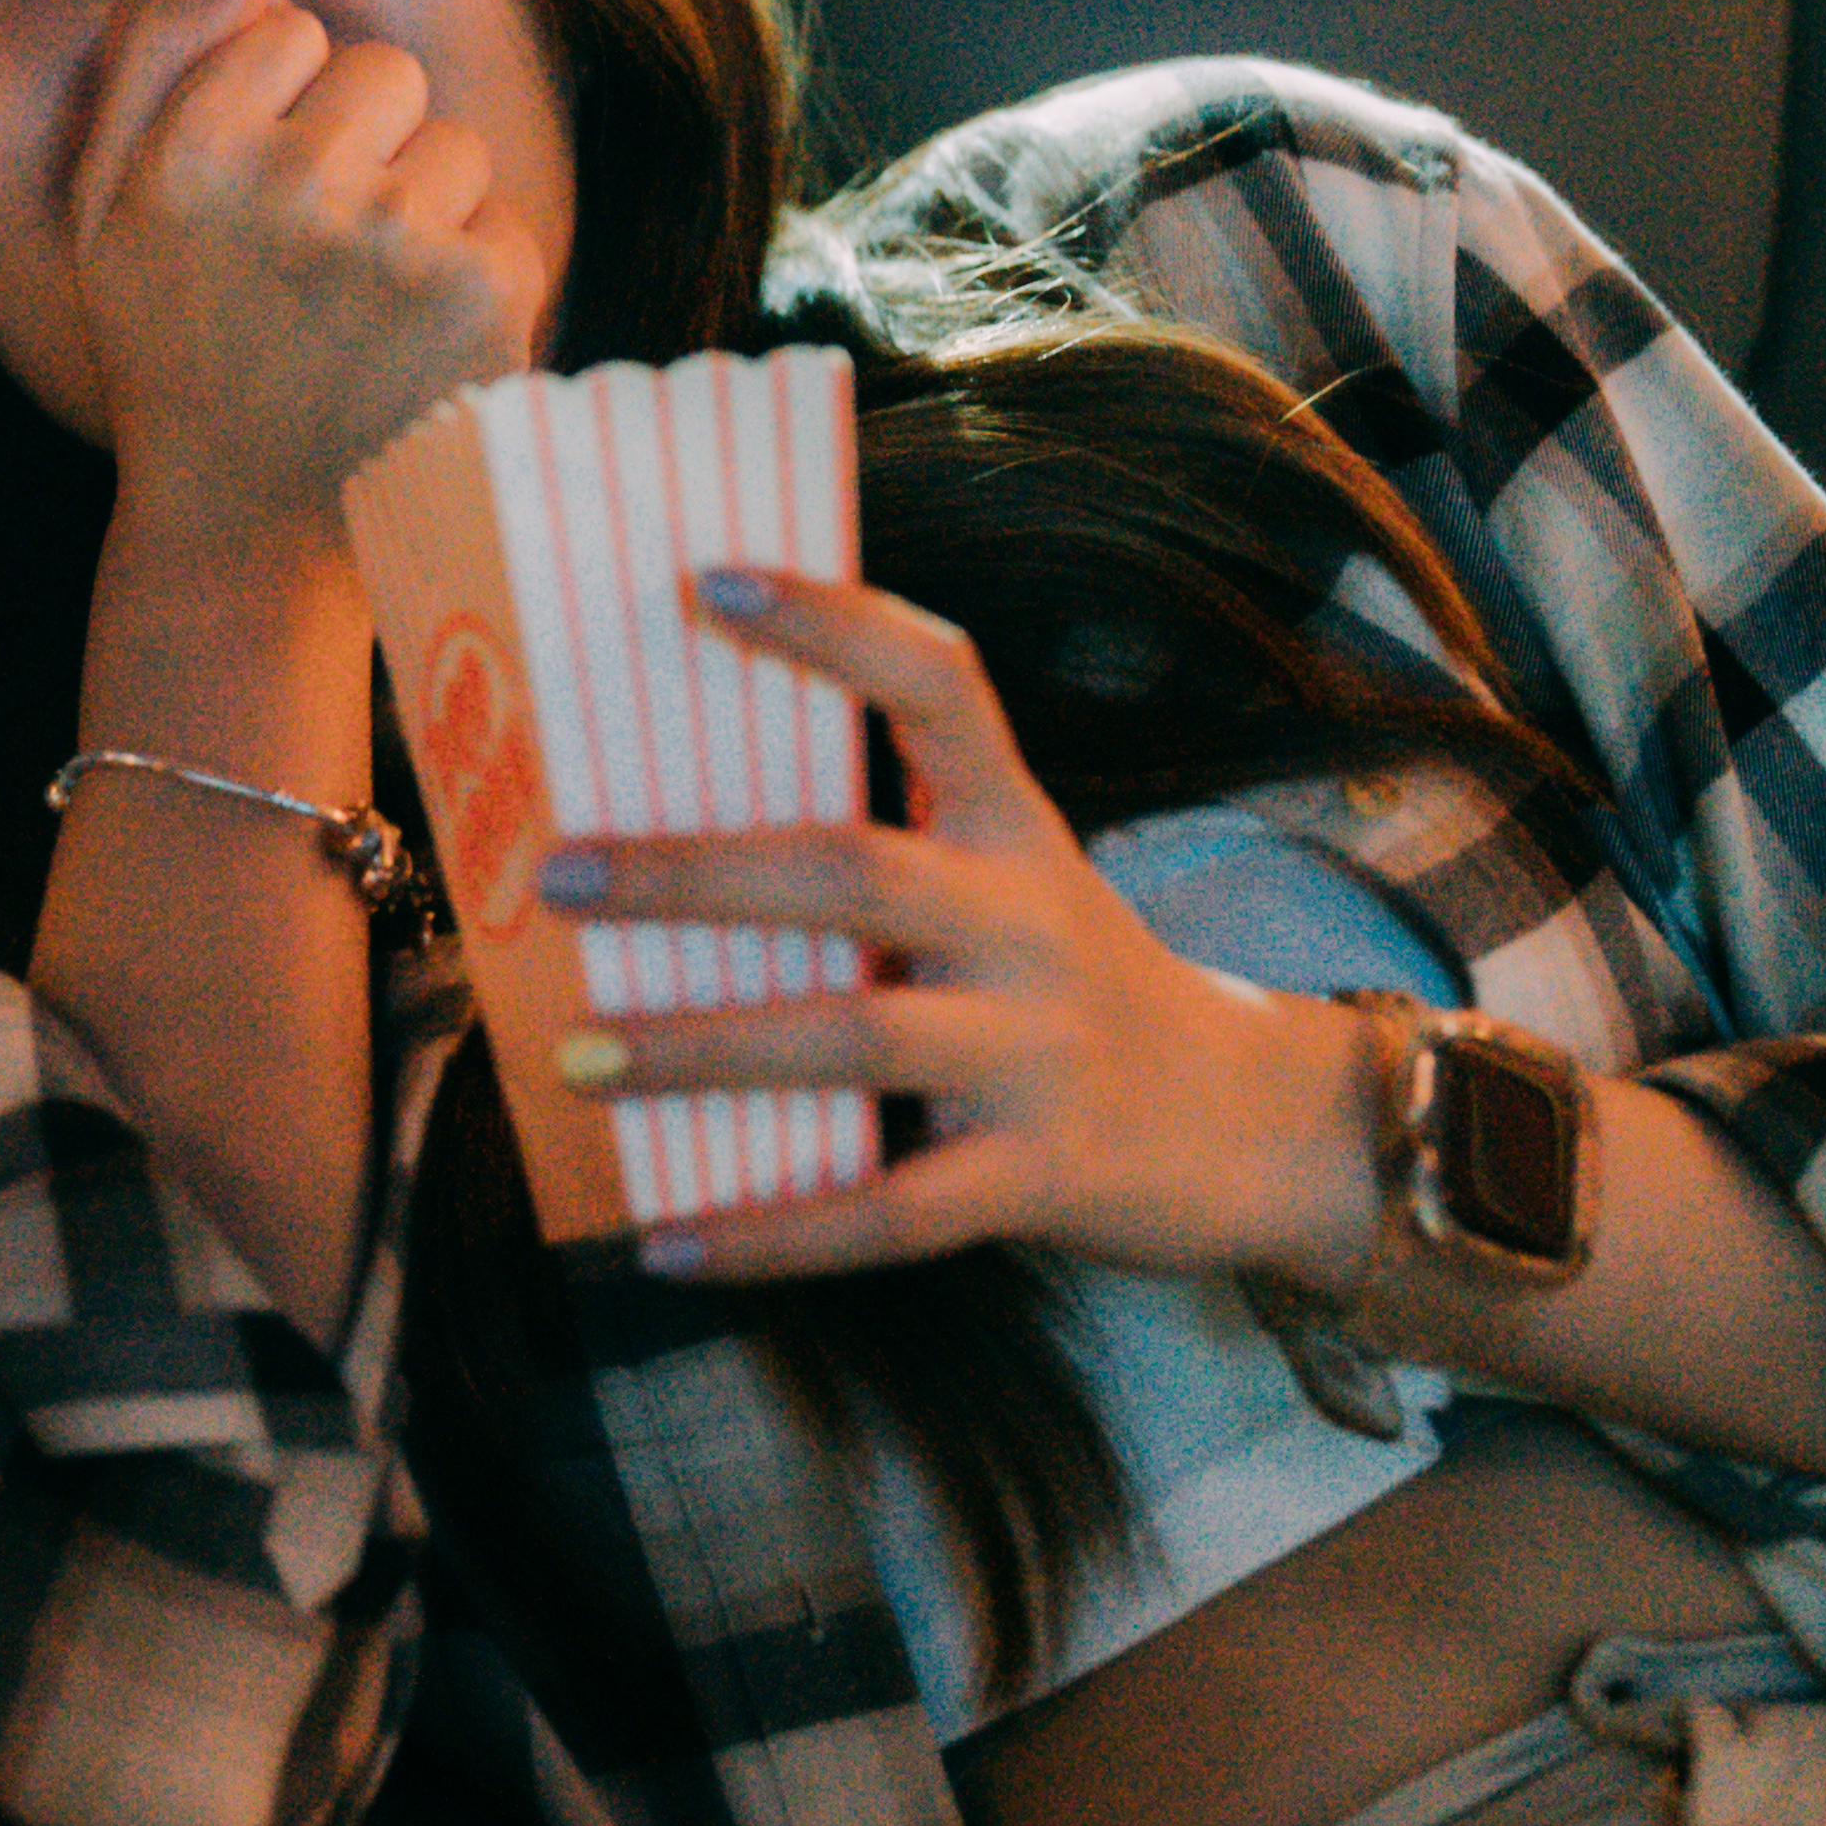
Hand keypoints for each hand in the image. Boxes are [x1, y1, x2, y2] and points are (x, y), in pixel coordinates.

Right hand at [67, 0, 536, 539]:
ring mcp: (395, 242)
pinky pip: (505, 219)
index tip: (252, 194)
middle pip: (384, 72)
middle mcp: (290, 185)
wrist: (249, 525)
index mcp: (189, 153)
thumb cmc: (173, 351)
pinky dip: (473, 275)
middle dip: (362, 146)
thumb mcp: (107, 207)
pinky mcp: (482, 297)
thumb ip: (157, 59)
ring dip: (423, 210)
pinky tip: (413, 341)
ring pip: (454, 144)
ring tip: (364, 305)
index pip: (286, 25)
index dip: (277, 104)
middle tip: (313, 256)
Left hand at [529, 569, 1386, 1290]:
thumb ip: (881, 849)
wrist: (1265, 1129)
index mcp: (1013, 826)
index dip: (834, 628)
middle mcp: (1030, 921)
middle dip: (695, 874)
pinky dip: (768, 1233)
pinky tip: (661, 1246)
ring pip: (852, 1039)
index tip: (709, 579)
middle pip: (851, 872)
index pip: (939, 685)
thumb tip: (646, 842)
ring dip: (701, 1049)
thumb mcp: (1011, 884)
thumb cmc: (1071, 988)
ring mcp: (1039, 1050)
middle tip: (560, 876)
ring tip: (575, 1058)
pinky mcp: (1041, 1174)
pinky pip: (885, 1213)